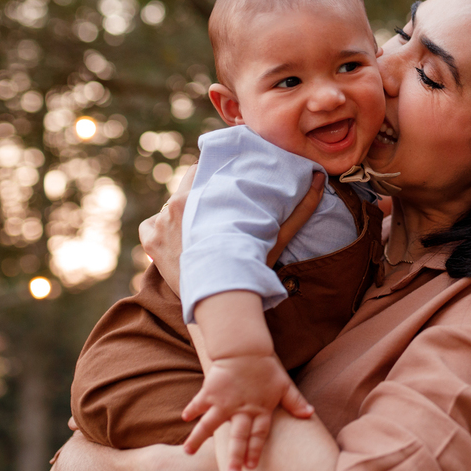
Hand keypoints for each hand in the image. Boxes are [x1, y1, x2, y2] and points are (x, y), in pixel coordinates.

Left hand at [140, 169, 325, 290]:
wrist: (219, 303)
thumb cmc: (249, 268)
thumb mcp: (275, 237)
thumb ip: (299, 208)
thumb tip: (320, 179)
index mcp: (199, 195)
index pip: (202, 167)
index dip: (214, 171)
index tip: (224, 179)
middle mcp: (173, 205)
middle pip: (185, 184)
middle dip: (199, 192)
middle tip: (216, 206)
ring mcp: (159, 223)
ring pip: (170, 206)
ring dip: (183, 212)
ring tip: (201, 227)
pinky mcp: (150, 240)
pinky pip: (152, 225)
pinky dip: (163, 230)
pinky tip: (180, 239)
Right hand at [181, 355, 313, 470]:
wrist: (246, 349)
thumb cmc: (266, 369)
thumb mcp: (284, 385)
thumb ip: (295, 402)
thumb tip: (310, 414)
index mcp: (260, 410)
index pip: (259, 435)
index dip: (255, 450)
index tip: (251, 467)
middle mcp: (241, 409)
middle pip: (238, 437)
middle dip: (235, 457)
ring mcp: (224, 402)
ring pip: (210, 424)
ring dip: (198, 438)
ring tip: (188, 451)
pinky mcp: (211, 392)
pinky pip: (199, 403)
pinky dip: (191, 410)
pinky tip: (185, 419)